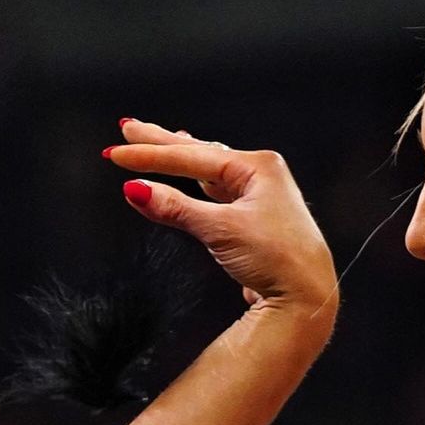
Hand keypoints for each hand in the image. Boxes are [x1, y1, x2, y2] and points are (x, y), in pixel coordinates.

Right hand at [104, 119, 337, 314]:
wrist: (306, 296)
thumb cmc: (279, 259)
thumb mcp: (221, 230)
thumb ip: (176, 208)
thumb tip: (137, 190)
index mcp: (257, 167)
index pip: (191, 157)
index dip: (150, 155)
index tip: (118, 153)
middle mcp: (261, 175)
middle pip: (199, 153)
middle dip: (161, 142)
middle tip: (128, 128)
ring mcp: (259, 195)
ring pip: (208, 170)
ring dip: (179, 159)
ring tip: (154, 142)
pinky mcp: (254, 217)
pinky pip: (217, 190)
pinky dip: (196, 182)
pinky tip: (188, 177)